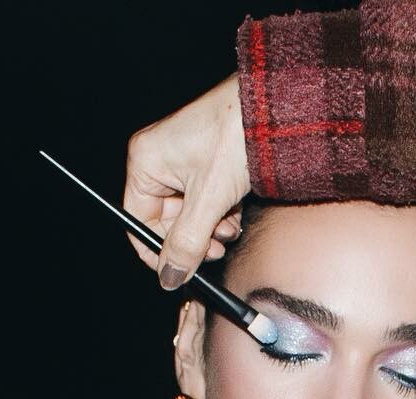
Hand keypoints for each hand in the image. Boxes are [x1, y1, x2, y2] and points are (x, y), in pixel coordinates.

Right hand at [124, 73, 249, 289]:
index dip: (157, 252)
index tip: (177, 272)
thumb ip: (187, 244)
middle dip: (192, 239)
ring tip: (230, 229)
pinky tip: (235, 213)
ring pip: (188, 213)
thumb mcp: (209, 199)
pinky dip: (219, 212)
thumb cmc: (237, 134)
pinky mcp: (206, 161)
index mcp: (145, 161)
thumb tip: (169, 278)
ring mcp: (182, 159)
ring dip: (209, 229)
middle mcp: (159, 159)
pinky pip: (203, 199)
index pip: (137, 221)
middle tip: (215, 249)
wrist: (277, 103)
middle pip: (165, 221)